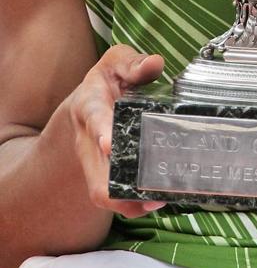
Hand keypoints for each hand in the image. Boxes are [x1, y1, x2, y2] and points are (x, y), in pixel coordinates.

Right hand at [68, 44, 166, 218]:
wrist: (91, 98)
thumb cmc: (109, 79)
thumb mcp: (117, 62)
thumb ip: (133, 62)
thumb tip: (154, 63)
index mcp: (89, 105)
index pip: (93, 119)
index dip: (101, 131)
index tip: (109, 144)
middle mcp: (87, 139)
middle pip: (94, 171)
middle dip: (116, 185)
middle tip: (145, 191)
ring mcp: (94, 161)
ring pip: (102, 192)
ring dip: (127, 202)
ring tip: (157, 200)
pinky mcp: (105, 173)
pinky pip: (114, 198)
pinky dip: (133, 205)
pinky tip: (158, 201)